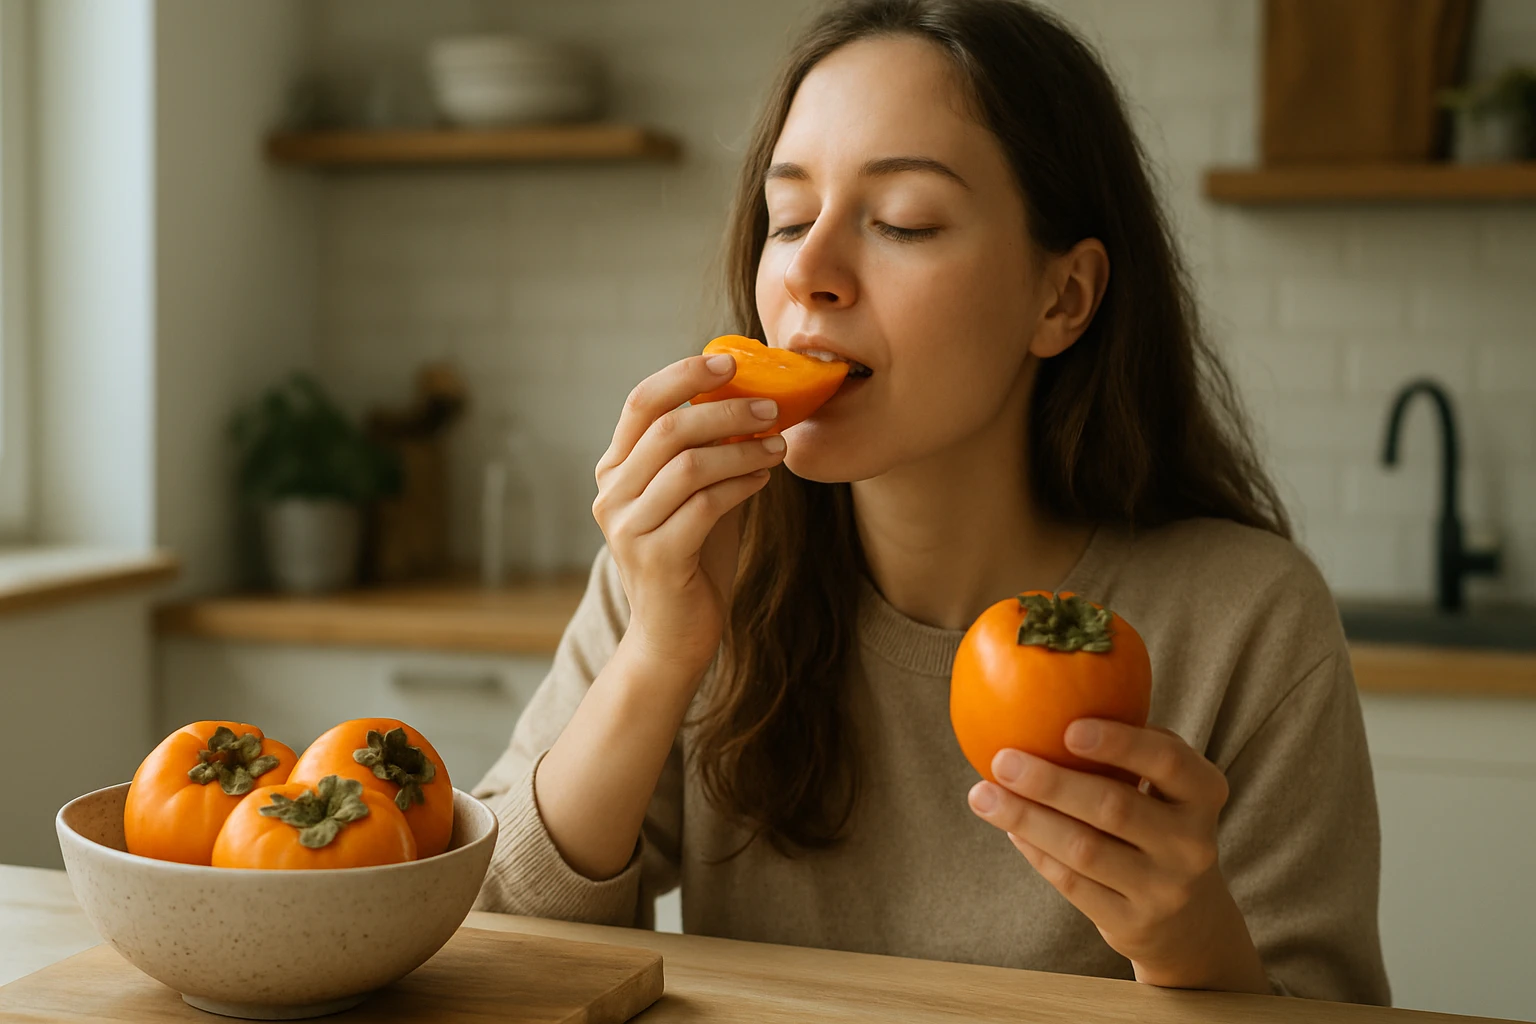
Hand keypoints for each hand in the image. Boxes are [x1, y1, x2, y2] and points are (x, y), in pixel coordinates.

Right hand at [592, 352, 785, 686]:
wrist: (675, 636)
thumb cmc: (692, 560)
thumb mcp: (696, 496)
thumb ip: (709, 453)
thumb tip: (753, 400)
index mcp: (616, 471)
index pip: (640, 403)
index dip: (683, 375)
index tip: (730, 362)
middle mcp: (612, 494)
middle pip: (666, 429)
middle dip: (724, 411)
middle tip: (771, 408)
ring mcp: (629, 528)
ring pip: (688, 466)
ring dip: (741, 449)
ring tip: (777, 446)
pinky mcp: (655, 557)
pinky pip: (704, 505)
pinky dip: (741, 485)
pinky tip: (765, 480)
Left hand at [966, 720, 1270, 993]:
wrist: (1188, 918)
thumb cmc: (1159, 823)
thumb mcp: (1167, 787)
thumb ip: (1129, 748)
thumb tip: (1045, 695)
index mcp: (1204, 792)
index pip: (1168, 761)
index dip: (1120, 743)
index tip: (1068, 727)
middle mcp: (1192, 842)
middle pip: (1115, 806)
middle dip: (1051, 782)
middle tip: (1002, 759)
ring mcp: (1164, 888)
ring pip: (1085, 849)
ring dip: (1027, 818)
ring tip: (982, 795)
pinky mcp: (1132, 923)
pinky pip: (1072, 884)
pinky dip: (1035, 852)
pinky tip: (1008, 827)